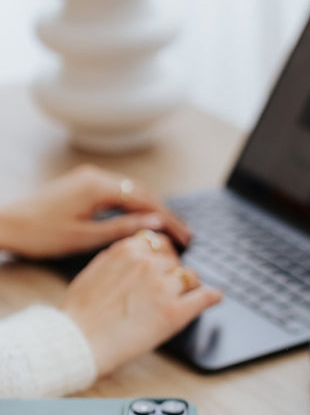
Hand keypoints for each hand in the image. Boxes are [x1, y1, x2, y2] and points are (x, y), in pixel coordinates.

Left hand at [0, 165, 190, 257]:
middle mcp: (96, 176)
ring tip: (169, 228)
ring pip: (131, 190)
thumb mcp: (85, 237)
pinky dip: (135, 205)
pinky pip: (117, 191)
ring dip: (152, 208)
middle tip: (185, 234)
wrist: (5, 224)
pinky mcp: (82, 184)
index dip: (169, 219)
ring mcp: (88, 178)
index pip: (145, 200)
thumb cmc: (40, 235)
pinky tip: (143, 219)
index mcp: (98, 187)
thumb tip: (156, 222)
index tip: (185, 236)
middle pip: (142, 192)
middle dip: (165, 213)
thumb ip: (123, 228)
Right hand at [61, 230, 221, 377]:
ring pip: (190, 277)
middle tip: (168, 285)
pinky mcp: (175, 312)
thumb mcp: (95, 269)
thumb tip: (137, 250)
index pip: (159, 241)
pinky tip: (214, 297)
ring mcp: (164, 287)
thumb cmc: (81, 311)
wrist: (79, 342)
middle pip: (175, 260)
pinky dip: (212, 296)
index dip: (162, 254)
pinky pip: (205, 297)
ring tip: (184, 295)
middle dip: (172, 271)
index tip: (163, 262)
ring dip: (189, 285)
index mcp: (128, 250)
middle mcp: (149, 264)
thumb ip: (119, 256)